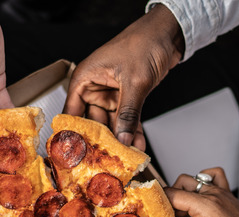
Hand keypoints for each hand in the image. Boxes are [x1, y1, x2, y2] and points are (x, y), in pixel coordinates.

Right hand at [63, 4, 183, 149]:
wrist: (167, 34)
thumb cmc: (143, 43)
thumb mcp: (134, 82)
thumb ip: (127, 113)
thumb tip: (121, 138)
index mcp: (84, 79)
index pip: (71, 112)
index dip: (73, 135)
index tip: (77, 155)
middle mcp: (94, 87)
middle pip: (92, 122)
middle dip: (102, 142)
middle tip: (106, 161)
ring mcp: (110, 93)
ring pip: (111, 123)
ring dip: (120, 139)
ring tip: (126, 157)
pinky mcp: (126, 97)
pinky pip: (126, 119)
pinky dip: (132, 131)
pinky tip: (137, 145)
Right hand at [151, 168, 238, 216]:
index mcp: (210, 207)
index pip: (172, 194)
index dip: (156, 204)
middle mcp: (216, 194)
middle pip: (179, 184)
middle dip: (167, 200)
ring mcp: (223, 193)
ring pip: (191, 181)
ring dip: (180, 194)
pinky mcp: (227, 197)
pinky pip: (209, 178)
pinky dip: (199, 184)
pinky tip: (196, 202)